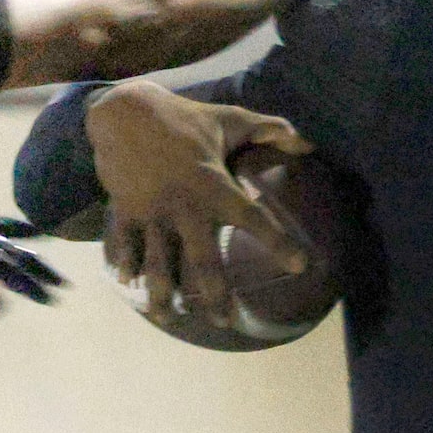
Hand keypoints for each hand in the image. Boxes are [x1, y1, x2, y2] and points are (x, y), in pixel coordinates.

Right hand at [86, 80, 312, 329]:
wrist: (124, 110)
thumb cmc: (185, 117)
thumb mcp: (229, 117)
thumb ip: (271, 128)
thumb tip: (308, 140)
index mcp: (212, 184)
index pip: (252, 216)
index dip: (278, 242)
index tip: (301, 265)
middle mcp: (182, 205)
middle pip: (200, 259)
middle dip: (213, 294)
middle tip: (226, 322)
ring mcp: (150, 212)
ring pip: (157, 263)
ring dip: (162, 294)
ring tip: (169, 319)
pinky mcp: (124, 211)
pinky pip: (124, 245)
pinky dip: (125, 265)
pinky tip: (129, 285)